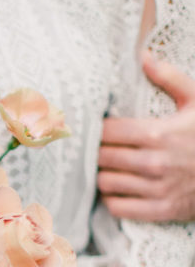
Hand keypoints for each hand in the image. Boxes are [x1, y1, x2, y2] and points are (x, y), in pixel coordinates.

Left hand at [98, 52, 194, 222]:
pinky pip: (118, 208)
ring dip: (102, 174)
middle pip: (101, 157)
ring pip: (105, 182)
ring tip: (106, 166)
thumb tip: (143, 56)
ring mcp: (157, 189)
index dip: (97, 129)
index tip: (96, 127)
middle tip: (96, 147)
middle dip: (96, 151)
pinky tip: (117, 188)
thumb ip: (170, 78)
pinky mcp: (162, 210)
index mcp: (159, 133)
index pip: (107, 131)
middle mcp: (154, 163)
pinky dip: (112, 199)